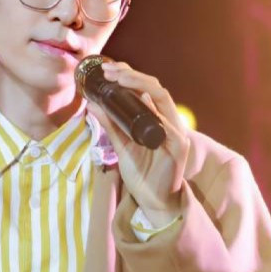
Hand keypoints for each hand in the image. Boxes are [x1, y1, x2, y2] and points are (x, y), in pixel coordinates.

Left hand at [86, 61, 189, 222]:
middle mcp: (168, 121)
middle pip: (155, 88)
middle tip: (109, 71)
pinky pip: (167, 124)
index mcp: (156, 119)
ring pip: (162, 98)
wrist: (154, 201)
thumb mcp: (121, 145)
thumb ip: (110, 125)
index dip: (129, 76)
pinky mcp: (179, 146)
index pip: (146, 89)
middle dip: (132, 75)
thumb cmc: (141, 173)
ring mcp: (176, 132)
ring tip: (119, 78)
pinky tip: (140, 101)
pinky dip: (152, 112)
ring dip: (140, 84)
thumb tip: (92, 103)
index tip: (108, 70)